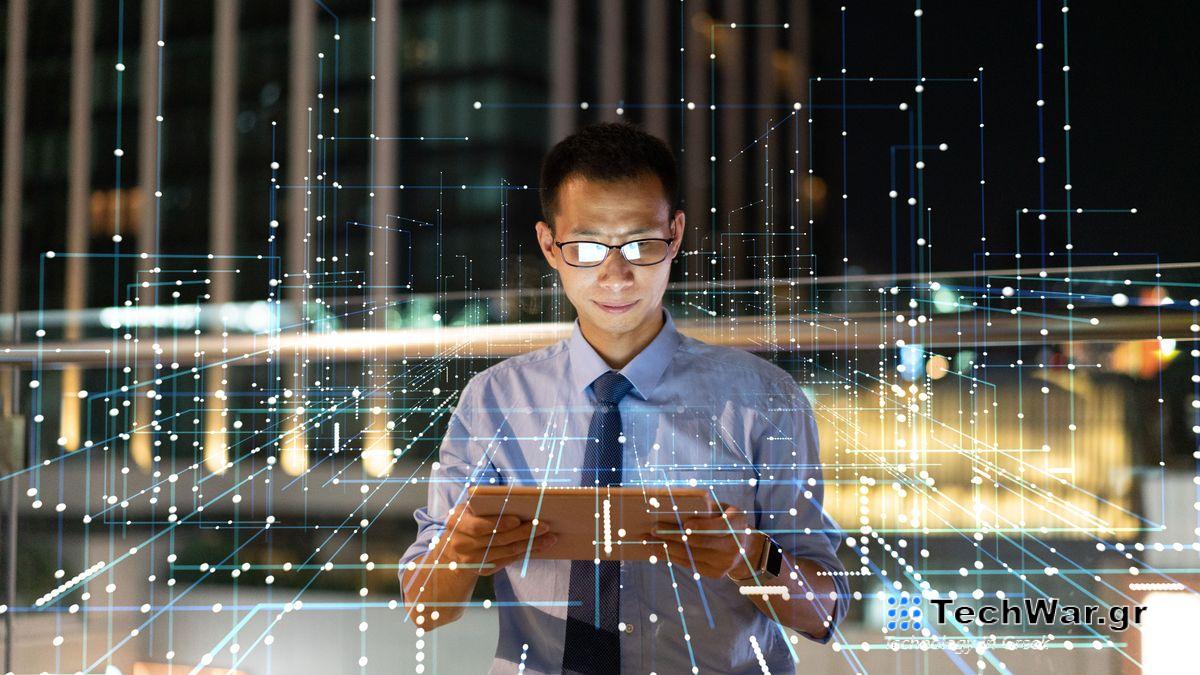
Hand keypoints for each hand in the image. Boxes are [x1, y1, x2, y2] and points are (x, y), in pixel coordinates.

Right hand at [438, 503, 556, 575]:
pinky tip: (540, 546)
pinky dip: (525, 553)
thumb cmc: (468, 518)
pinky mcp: (483, 570)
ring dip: (531, 545)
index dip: (499, 523)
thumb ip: (487, 505)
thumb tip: (521, 500)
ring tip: (549, 537)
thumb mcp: (470, 508)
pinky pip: (508, 561)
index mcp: (456, 523)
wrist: (454, 546)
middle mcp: (461, 544)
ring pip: (506, 552)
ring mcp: (471, 561)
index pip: (479, 526)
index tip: (519, 519)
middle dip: (524, 533)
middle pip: (498, 540)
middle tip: (544, 525)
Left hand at [649, 506, 761, 578]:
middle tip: (654, 528)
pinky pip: (690, 565)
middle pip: (700, 542)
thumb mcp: (721, 509)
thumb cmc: (724, 519)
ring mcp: (725, 563)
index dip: (702, 526)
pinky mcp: (716, 574)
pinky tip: (659, 551)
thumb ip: (705, 507)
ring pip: (691, 556)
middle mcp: (734, 546)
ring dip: (667, 548)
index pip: (719, 527)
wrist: (742, 545)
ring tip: (650, 541)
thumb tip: (673, 506)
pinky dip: (673, 557)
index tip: (685, 524)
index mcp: (737, 524)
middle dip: (674, 535)